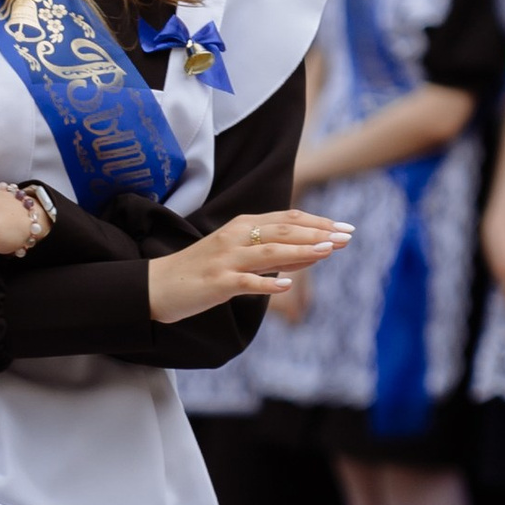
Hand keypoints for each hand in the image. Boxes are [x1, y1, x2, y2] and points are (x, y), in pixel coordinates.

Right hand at [145, 208, 350, 323]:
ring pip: (269, 252)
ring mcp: (226, 260)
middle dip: (318, 232)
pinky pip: (246, 282)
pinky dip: (267, 283)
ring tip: (327, 251)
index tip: (345, 228)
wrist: (157, 285)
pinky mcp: (216, 283)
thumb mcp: (237, 254)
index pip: (287, 218)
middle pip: (283, 230)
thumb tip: (311, 252)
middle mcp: (235, 237)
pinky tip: (287, 285)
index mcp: (242, 226)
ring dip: (301, 251)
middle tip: (347, 237)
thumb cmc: (200, 270)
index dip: (318, 222)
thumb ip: (273, 252)